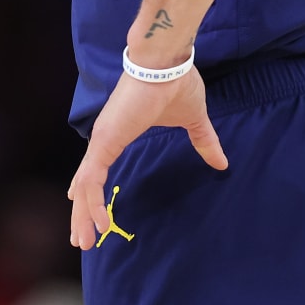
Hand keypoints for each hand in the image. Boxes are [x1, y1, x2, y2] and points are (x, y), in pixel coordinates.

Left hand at [66, 65, 227, 249]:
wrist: (167, 62)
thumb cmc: (177, 84)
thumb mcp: (194, 120)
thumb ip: (203, 141)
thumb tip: (222, 162)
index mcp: (119, 133)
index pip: (98, 169)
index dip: (92, 192)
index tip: (88, 212)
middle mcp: (105, 138)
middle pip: (86, 183)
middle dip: (82, 213)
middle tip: (83, 241)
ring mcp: (103, 139)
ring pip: (84, 186)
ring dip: (83, 215)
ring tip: (86, 242)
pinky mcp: (106, 140)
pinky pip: (92, 179)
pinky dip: (93, 203)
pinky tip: (99, 224)